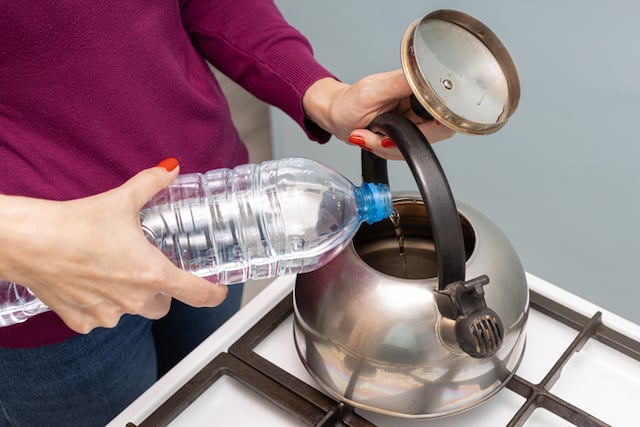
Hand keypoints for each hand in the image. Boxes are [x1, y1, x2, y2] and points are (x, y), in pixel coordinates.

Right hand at [0, 162, 227, 332]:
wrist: (30, 242)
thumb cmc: (77, 224)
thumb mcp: (123, 200)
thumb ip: (152, 184)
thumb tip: (171, 169)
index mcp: (152, 273)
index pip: (197, 294)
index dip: (213, 294)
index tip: (217, 291)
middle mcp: (134, 299)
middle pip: (163, 305)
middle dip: (160, 290)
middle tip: (147, 268)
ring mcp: (108, 313)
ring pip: (132, 312)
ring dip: (129, 297)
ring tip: (111, 270)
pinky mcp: (82, 320)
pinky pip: (101, 318)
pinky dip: (100, 305)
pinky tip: (89, 282)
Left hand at [303, 69, 454, 159]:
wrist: (337, 117)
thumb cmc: (349, 101)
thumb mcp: (375, 90)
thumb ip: (403, 82)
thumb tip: (428, 76)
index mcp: (418, 86)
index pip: (444, 108)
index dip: (430, 124)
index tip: (405, 128)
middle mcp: (421, 104)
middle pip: (433, 133)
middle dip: (400, 140)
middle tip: (377, 134)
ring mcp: (415, 121)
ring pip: (417, 146)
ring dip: (390, 147)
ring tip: (370, 134)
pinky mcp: (407, 134)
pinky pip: (406, 151)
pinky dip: (387, 150)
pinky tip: (374, 139)